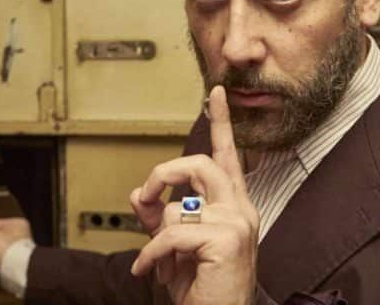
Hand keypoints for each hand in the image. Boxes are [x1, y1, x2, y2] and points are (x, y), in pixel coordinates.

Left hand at [130, 85, 259, 304]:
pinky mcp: (226, 239)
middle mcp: (241, 209)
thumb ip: (159, 218)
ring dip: (157, 233)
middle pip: (200, 163)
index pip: (228, 155)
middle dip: (164, 175)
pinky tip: (147, 271)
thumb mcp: (175, 248)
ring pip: (180, 205)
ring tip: (158, 257)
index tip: (215, 93)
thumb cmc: (203, 287)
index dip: (221, 122)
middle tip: (148, 195)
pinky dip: (150, 256)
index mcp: (234, 205)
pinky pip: (170, 234)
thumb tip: (138, 195)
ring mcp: (237, 223)